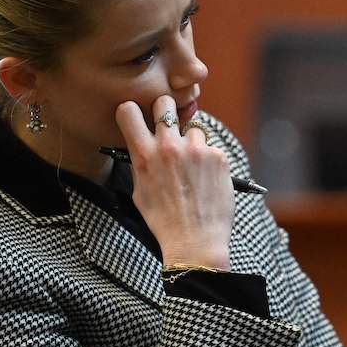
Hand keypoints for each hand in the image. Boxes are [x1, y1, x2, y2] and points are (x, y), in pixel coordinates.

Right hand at [114, 94, 233, 268]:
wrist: (195, 242)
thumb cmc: (164, 221)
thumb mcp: (140, 191)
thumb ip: (141, 162)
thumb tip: (143, 144)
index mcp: (144, 155)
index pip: (128, 110)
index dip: (133, 111)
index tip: (138, 118)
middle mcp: (169, 147)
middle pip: (164, 103)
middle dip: (166, 113)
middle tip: (169, 128)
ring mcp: (196, 150)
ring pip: (193, 129)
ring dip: (192, 144)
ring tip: (193, 171)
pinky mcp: (218, 157)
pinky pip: (211, 149)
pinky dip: (209, 161)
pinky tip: (206, 182)